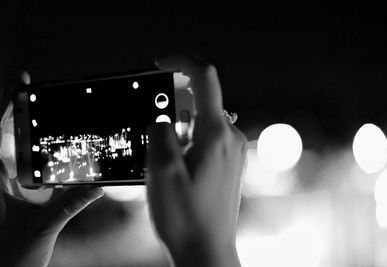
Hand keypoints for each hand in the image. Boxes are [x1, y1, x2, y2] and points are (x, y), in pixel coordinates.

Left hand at [0, 73, 103, 266]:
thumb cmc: (7, 259)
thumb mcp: (41, 229)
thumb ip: (69, 205)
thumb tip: (96, 186)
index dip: (7, 105)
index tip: (21, 84)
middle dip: (12, 107)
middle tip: (30, 89)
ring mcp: (2, 186)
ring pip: (7, 147)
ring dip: (20, 126)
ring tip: (37, 109)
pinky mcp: (10, 194)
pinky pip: (18, 163)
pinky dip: (29, 148)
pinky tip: (45, 147)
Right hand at [147, 54, 246, 266]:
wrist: (206, 250)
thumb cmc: (186, 217)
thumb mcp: (161, 171)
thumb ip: (159, 133)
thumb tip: (162, 118)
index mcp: (216, 134)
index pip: (204, 77)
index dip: (181, 61)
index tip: (160, 64)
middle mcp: (230, 137)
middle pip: (200, 101)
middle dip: (173, 106)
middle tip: (154, 134)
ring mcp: (232, 151)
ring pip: (201, 122)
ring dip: (178, 129)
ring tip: (164, 162)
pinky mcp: (229, 163)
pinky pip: (206, 138)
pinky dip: (188, 141)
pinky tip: (176, 167)